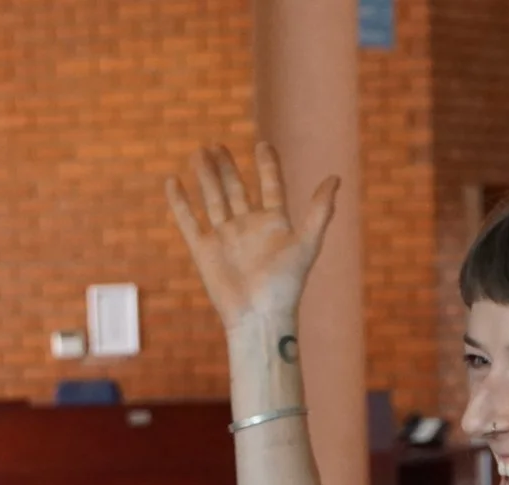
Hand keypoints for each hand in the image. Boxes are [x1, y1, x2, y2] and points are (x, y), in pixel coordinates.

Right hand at [166, 140, 340, 330]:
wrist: (259, 315)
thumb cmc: (286, 285)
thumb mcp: (307, 243)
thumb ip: (320, 210)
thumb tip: (335, 177)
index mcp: (274, 222)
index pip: (270, 185)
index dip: (267, 165)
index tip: (262, 145)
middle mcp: (248, 226)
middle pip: (235, 188)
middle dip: (225, 167)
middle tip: (215, 145)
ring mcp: (224, 237)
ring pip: (212, 199)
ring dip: (205, 176)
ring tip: (199, 153)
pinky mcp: (204, 250)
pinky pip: (189, 221)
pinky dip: (180, 202)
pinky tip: (173, 182)